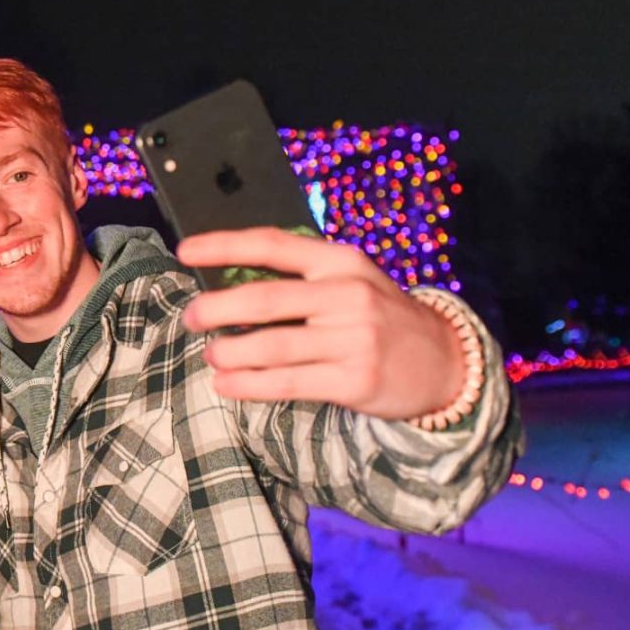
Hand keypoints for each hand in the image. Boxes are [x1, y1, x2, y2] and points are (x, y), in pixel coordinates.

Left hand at [178, 227, 464, 419]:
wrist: (444, 362)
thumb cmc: (381, 319)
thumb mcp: (352, 282)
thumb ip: (303, 279)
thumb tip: (228, 285)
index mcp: (341, 261)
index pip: (274, 245)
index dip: (224, 246)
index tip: (185, 251)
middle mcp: (348, 295)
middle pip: (264, 299)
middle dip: (216, 309)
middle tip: (191, 318)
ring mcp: (353, 339)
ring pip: (272, 346)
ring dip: (229, 352)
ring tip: (209, 355)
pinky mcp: (354, 380)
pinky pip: (287, 382)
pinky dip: (248, 384)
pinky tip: (226, 383)